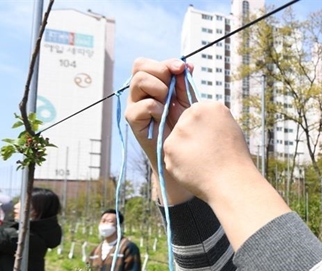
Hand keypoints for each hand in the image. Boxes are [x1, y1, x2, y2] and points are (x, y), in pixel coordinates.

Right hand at [125, 58, 193, 204]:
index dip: (165, 62)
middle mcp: (140, 92)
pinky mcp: (134, 120)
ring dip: (160, 90)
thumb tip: (186, 65)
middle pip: (140, 66)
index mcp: (152, 85)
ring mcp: (135, 105)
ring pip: (140, 81)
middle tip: (173, 91)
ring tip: (168, 106)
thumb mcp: (187, 103)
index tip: (182, 69)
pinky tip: (164, 119)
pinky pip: (144, 104)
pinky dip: (157, 108)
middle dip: (161, 74)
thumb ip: (184, 84)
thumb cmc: (186, 129)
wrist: (182, 156)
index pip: (149, 63)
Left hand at [164, 102, 290, 249]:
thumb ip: (212, 121)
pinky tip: (194, 168)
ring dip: (184, 150)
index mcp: (210, 107)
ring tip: (201, 162)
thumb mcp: (231, 129)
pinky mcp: (169, 147)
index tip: (211, 140)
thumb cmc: (235, 158)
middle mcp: (192, 114)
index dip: (202, 129)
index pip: (196, 113)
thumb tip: (200, 123)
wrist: (231, 182)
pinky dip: (179, 162)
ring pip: (176, 139)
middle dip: (190, 136)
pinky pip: (171, 154)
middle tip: (206, 153)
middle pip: (183, 123)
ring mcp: (179, 131)